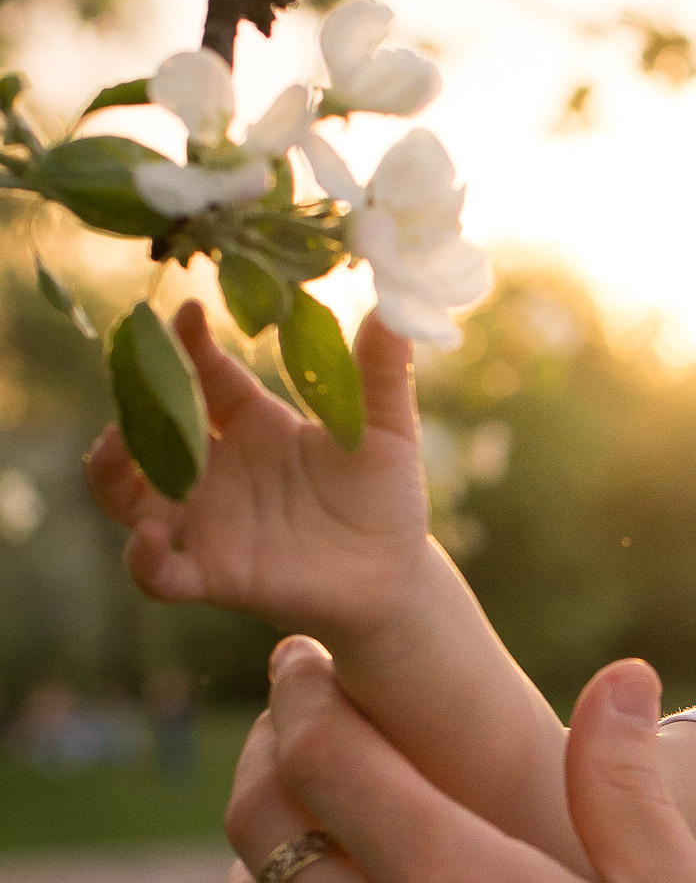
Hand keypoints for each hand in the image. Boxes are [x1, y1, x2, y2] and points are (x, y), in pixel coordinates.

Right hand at [85, 300, 429, 648]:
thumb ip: (381, 373)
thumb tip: (397, 307)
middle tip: (132, 370)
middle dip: (133, 400)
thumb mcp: (386, 430)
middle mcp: (216, 469)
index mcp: (252, 423)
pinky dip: (144, 559)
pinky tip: (151, 538)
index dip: (188, 342)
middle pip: (148, 428)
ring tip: (114, 446)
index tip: (187, 312)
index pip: (203, 373)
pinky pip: (159, 573)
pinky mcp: (214, 574)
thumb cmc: (383, 498)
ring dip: (111, 472)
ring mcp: (208, 521)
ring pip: (129, 497)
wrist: (394, 575)